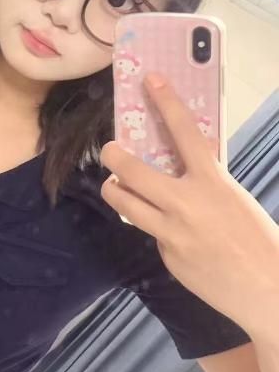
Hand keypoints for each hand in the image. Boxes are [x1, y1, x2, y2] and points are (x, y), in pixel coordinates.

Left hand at [99, 71, 278, 339]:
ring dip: (115, 190)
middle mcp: (186, 204)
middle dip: (112, 156)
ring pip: (124, 203)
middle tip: (109, 150)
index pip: (184, 131)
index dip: (166, 101)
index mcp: (212, 182)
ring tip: (116, 186)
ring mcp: (172, 233)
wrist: (270, 292)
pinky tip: (178, 238)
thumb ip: (204, 179)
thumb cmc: (258, 237)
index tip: (150, 79)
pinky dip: (157, 229)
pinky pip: (151, 234)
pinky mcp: (166, 257)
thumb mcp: (233, 196)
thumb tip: (174, 162)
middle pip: (131, 170)